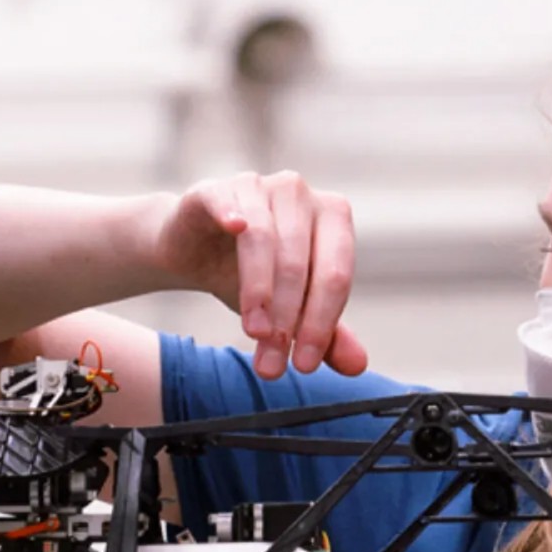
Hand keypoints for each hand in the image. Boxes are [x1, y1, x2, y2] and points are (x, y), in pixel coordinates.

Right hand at [158, 171, 367, 380]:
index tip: (302, 364)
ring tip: (253, 332)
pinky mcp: (214, 190)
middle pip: (299, 262)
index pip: (335, 275)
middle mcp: (299, 194)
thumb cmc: (251, 274)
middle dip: (286, 319)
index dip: (320, 323)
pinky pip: (225, 200)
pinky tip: (234, 228)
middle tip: (271, 363)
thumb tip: (357, 365)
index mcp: (332, 217)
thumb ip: (325, 333)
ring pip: (265, 239)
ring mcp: (257, 186)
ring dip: (259, 291)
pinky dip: (231, 213)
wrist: (193, 249)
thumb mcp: (290, 308)